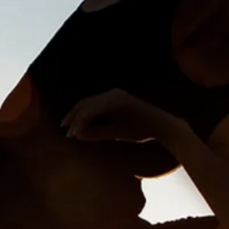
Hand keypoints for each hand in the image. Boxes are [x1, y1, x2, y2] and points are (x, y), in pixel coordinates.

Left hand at [60, 88, 183, 143]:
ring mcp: (117, 95)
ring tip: (71, 134)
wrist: (163, 129)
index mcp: (111, 99)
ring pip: (89, 106)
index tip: (67, 130)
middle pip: (85, 103)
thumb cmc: (142, 130)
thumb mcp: (115, 132)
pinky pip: (97, 109)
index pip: (88, 105)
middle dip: (73, 117)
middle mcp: (113, 93)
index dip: (75, 116)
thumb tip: (76, 135)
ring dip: (78, 120)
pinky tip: (80, 130)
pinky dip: (86, 119)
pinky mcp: (120, 100)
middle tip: (65, 131)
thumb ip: (97, 132)